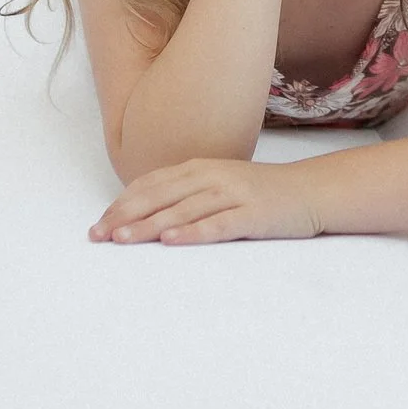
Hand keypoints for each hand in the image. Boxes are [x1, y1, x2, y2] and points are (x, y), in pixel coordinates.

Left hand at [89, 158, 320, 245]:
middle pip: (160, 196)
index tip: (99, 224)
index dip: (122, 203)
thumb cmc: (259, 193)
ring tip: (123, 239)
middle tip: (98, 236)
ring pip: (183, 210)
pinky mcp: (252, 214)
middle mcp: (211, 176)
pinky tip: (172, 240)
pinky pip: (217, 224)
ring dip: (149, 225)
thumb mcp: (218, 184)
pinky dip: (193, 232)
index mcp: (199, 167)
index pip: (151, 184)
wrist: (309, 191)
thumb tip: (145, 211)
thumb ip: (186, 192)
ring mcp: (232, 194)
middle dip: (125, 216)